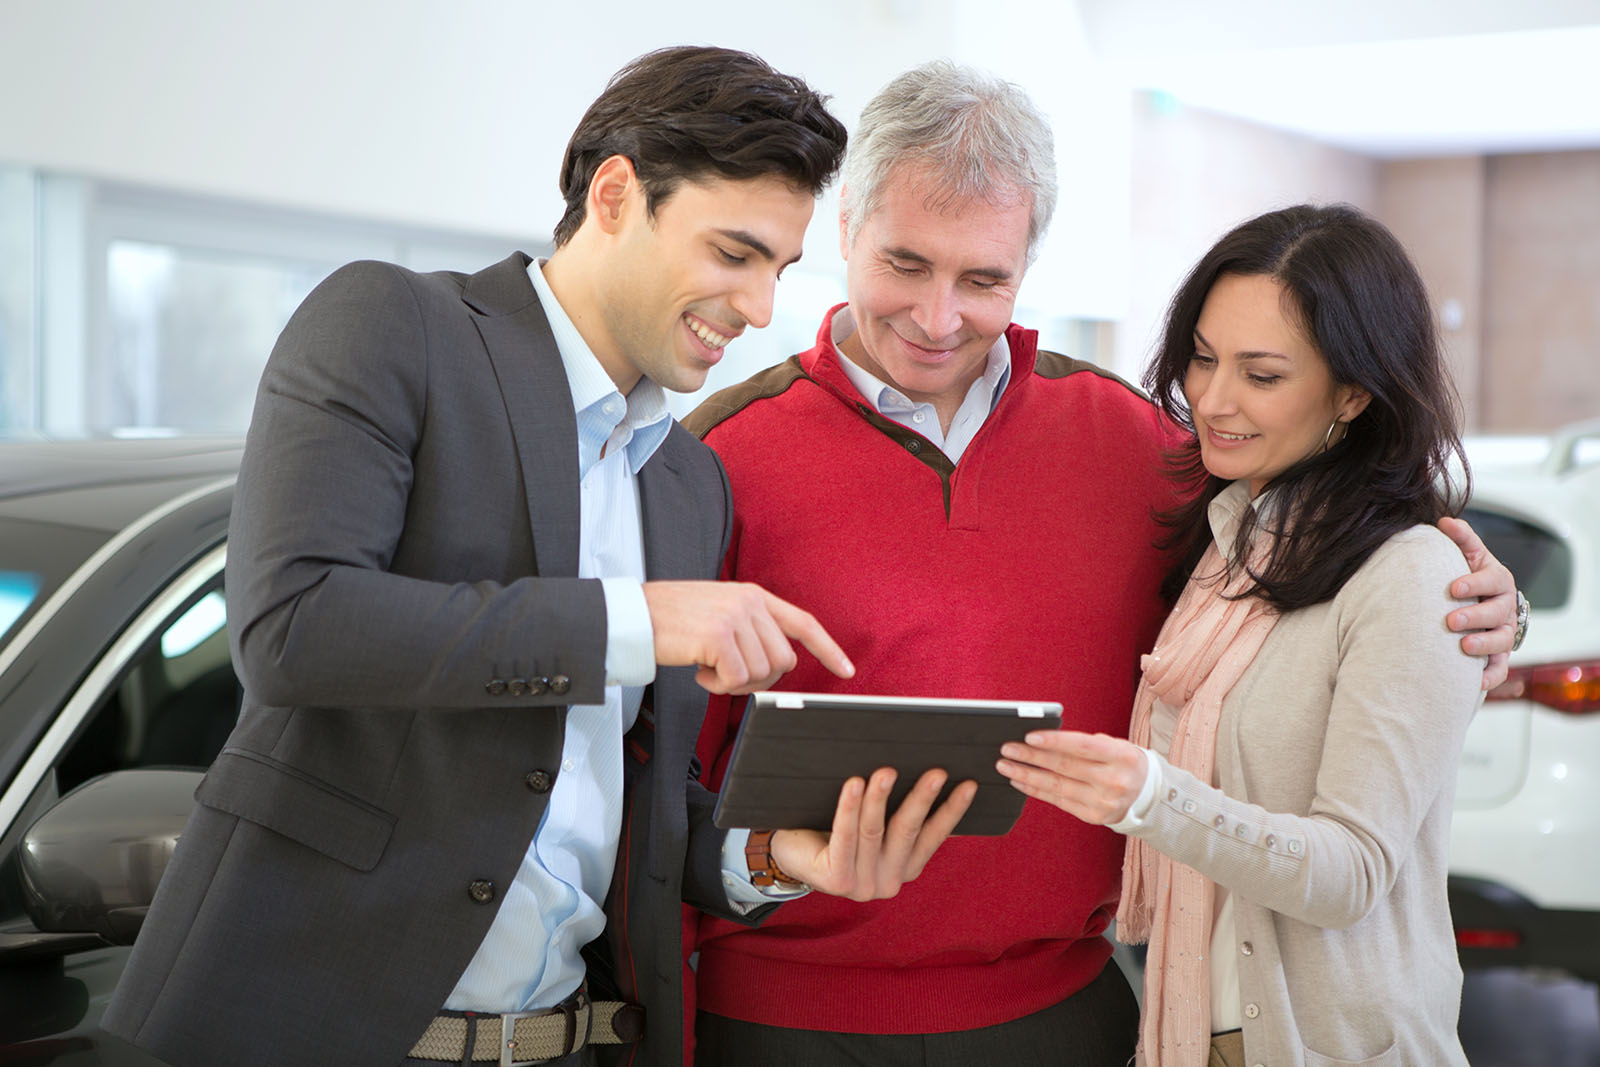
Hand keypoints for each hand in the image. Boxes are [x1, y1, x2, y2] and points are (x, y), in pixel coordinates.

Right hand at [642, 581, 853, 693]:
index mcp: (753, 595)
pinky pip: (736, 680)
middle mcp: (749, 603)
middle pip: (783, 661)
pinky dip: (716, 686)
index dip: (828, 649)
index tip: (846, 670)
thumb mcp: (719, 611)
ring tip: (708, 667)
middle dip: (760, 678)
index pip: (803, 623)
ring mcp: (735, 618)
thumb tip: (776, 664)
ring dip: (733, 682)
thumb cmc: (672, 619)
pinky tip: (698, 671)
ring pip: (761, 674)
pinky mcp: (718, 636)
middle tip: (727, 673)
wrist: (634, 615)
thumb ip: (750, 628)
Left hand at [768, 767, 975, 901]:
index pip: (934, 836)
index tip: (969, 784)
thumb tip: (930, 772)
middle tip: (936, 771)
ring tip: (887, 770)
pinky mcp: (836, 880)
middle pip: (908, 831)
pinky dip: (850, 808)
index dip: (952, 810)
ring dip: (882, 798)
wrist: (788, 852)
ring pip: (875, 831)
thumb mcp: (873, 822)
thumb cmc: (833, 829)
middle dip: (923, 799)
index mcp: (905, 868)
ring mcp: (863, 884)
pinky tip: (854, 783)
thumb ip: (897, 809)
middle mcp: (888, 881)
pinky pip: (844, 837)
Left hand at [995, 730, 1146, 825]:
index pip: (1082, 747)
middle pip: (1064, 767)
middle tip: (1007, 749)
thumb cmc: (1123, 762)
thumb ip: (1083, 742)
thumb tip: (1043, 738)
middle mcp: (1114, 781)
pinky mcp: (1092, 816)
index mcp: (1121, 757)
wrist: (1147, 794)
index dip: (1054, 741)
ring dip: (1027, 775)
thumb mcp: (1114, 746)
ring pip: (1057, 786)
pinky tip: (1020, 782)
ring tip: (1006, 766)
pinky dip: (1036, 790)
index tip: (1028, 736)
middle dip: (1031, 757)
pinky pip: (1058, 801)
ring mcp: (1103, 802)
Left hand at [1437, 515, 1516, 688]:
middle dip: (1475, 616)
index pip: (1492, 580)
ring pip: (1502, 641)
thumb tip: (1444, 521)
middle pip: (1497, 612)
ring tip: (1463, 646)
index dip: (1475, 583)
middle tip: (1451, 621)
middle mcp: (1505, 607)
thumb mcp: (1467, 554)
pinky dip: (1489, 677)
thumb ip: (1460, 538)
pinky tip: (1474, 682)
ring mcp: (1504, 631)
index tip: (1453, 588)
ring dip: (1484, 644)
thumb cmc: (1470, 576)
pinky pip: (1499, 669)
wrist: (1480, 602)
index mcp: (1497, 581)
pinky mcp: (1499, 655)